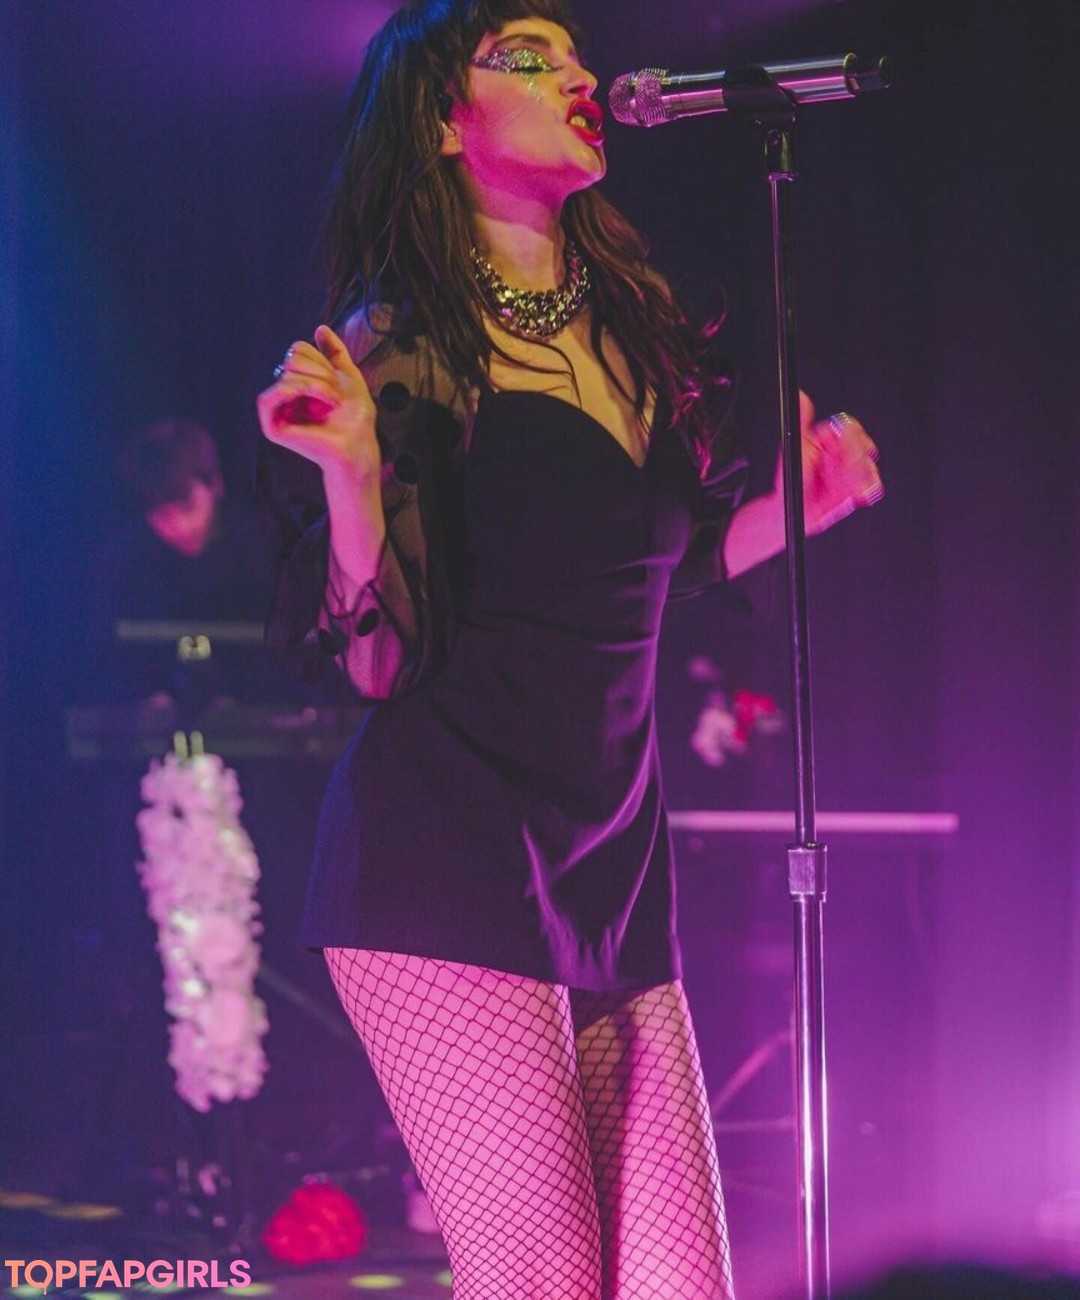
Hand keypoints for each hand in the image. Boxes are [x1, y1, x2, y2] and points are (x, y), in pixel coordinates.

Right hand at [256, 325, 379, 480]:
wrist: (358, 445)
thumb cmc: (356, 417)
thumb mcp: (349, 376)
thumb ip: (335, 351)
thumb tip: (320, 327)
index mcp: (300, 380)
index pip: (298, 349)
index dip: (322, 361)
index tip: (339, 384)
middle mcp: (286, 392)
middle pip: (292, 358)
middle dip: (320, 373)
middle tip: (336, 397)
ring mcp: (278, 408)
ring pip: (287, 371)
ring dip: (317, 385)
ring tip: (330, 404)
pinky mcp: (272, 425)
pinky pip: (269, 395)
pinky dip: (294, 392)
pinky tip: (312, 402)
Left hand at [794, 392, 883, 534]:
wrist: (794, 510)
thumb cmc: (792, 479)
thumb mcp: (796, 448)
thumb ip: (803, 421)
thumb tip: (801, 397)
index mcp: (828, 438)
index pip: (848, 427)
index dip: (851, 437)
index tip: (847, 448)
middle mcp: (841, 452)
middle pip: (862, 446)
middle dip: (856, 460)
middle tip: (847, 472)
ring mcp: (849, 469)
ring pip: (869, 465)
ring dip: (862, 476)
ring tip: (849, 487)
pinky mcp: (856, 486)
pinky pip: (872, 483)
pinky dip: (869, 488)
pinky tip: (858, 494)